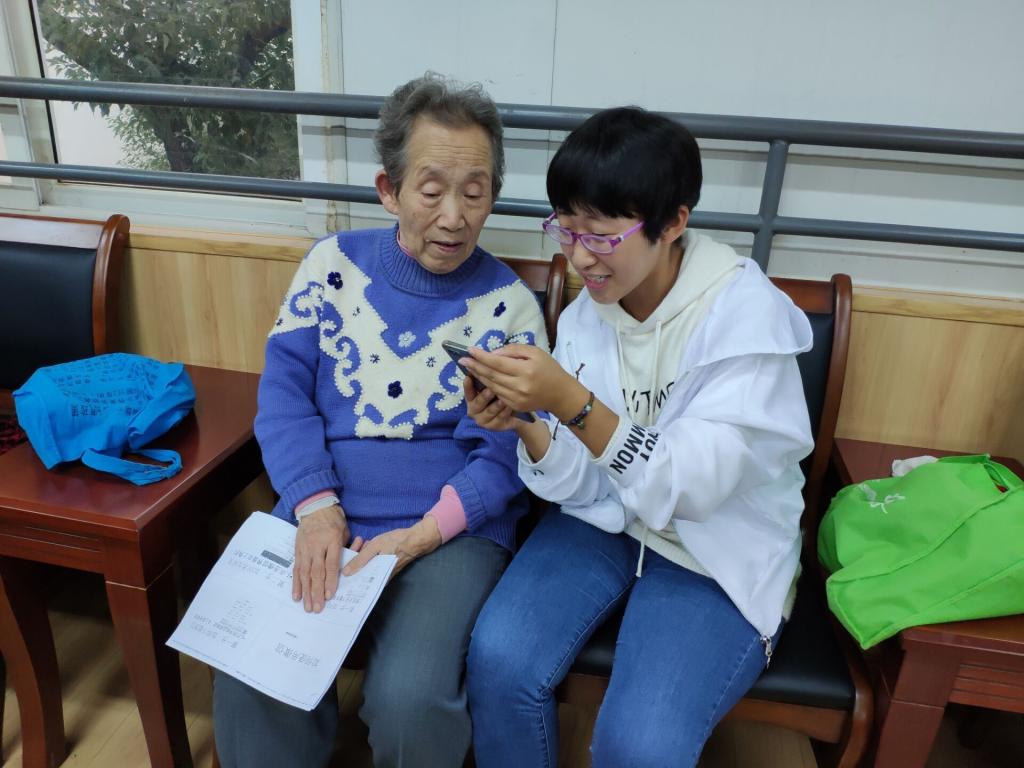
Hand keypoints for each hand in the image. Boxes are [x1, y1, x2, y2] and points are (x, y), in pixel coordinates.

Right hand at [293, 505, 362, 612]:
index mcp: (332, 540)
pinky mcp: (298, 550)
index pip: (331, 564)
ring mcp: (306, 548)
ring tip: (306, 606)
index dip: (330, 581)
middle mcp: (317, 546)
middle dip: (317, 592)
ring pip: (305, 573)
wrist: (315, 506)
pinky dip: (296, 583)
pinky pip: (296, 568)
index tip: (329, 596)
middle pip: (317, 572)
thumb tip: (347, 569)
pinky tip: (297, 595)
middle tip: (317, 608)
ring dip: (306, 591)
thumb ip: (346, 549)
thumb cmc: (334, 519)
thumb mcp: (344, 531)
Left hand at [342, 518, 442, 578]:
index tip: (339, 571)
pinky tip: (367, 543)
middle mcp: (380, 578)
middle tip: (351, 549)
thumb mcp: (375, 547)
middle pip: (361, 573)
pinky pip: (373, 561)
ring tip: (361, 542)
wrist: (416, 539)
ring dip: (361, 554)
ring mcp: (383, 571)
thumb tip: (346, 572)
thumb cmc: (396, 542)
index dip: (348, 577)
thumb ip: (360, 560)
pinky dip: (368, 553)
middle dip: (354, 561)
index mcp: (376, 577)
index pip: (358, 582)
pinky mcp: (386, 564)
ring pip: (367, 565)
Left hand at [461, 344, 586, 418]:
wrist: (560, 394)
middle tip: (462, 360)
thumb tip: (493, 354)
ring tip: (469, 367)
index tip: (469, 350)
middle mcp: (520, 386)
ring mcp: (517, 398)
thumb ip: (513, 350)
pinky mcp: (515, 406)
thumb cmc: (548, 369)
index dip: (481, 357)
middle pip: (491, 375)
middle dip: (475, 367)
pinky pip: (498, 394)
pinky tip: (481, 379)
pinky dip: (488, 386)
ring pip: (492, 386)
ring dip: (478, 377)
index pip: (497, 362)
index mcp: (526, 370)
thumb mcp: (535, 352)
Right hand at [463, 375, 516, 431]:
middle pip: (478, 403)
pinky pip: (500, 418)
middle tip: (491, 389)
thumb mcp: (494, 386)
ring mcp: (483, 420)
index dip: (468, 385)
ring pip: (490, 411)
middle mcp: (474, 410)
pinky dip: (505, 412)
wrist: (511, 414)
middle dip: (484, 396)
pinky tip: (510, 406)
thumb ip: (487, 377)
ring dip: (496, 405)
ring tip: (503, 399)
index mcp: (471, 398)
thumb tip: (485, 361)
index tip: (469, 377)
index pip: (468, 391)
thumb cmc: (499, 395)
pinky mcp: (494, 427)